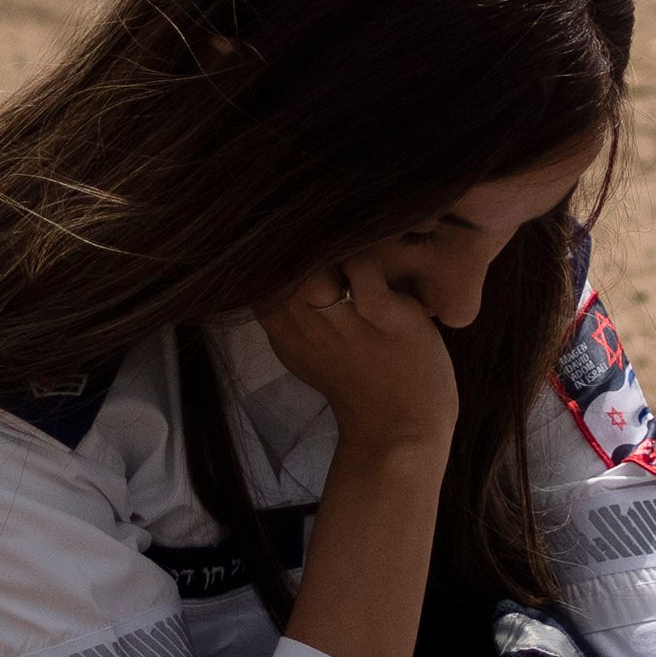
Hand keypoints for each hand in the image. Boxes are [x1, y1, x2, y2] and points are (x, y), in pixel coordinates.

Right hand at [254, 242, 466, 475]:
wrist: (400, 430)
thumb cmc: (357, 382)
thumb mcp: (302, 352)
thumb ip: (283, 314)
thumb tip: (272, 268)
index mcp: (283, 330)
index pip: (255, 275)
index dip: (270, 247)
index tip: (290, 233)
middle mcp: (307, 326)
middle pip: (276, 265)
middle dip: (294, 239)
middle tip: (319, 226)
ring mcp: (345, 324)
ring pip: (313, 265)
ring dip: (328, 244)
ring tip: (346, 236)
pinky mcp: (384, 319)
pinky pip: (365, 269)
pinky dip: (367, 254)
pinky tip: (377, 257)